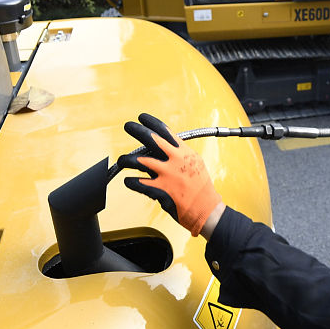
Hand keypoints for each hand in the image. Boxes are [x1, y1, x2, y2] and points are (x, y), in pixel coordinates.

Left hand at [116, 113, 221, 235]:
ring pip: (141, 161)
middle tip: (128, 126)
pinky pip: (139, 183)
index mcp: (185, 153)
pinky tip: (128, 180)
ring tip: (121, 160)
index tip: (142, 118)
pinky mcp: (161, 190)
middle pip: (152, 140)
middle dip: (137, 130)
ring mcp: (168, 175)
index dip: (152, 123)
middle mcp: (176, 160)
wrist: (208, 210)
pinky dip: (131, 182)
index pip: (166, 132)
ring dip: (127, 159)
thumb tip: (165, 148)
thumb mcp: (195, 165)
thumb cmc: (201, 189)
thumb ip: (180, 155)